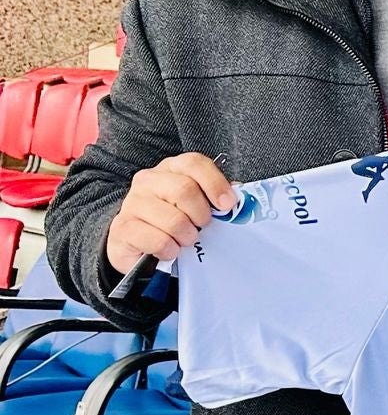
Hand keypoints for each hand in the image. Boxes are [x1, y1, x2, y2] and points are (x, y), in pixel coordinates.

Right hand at [107, 152, 236, 272]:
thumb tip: (238, 200)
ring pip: (173, 219)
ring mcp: (132, 202)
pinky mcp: (122, 228)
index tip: (227, 205)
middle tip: (202, 227)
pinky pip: (158, 240)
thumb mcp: (197, 205)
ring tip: (186, 240)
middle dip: (201, 215)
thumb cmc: (174, 221)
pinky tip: (170, 251)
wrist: (138, 245)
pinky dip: (170, 250)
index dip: (215, 183)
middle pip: (184, 190)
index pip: (194, 163)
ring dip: (187, 236)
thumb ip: (216, 198)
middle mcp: (148, 180)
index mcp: (171, 169)